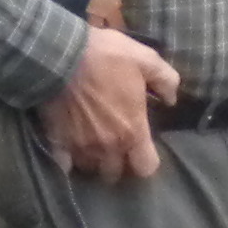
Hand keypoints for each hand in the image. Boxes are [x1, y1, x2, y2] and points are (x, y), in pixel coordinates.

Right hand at [41, 24, 178, 181]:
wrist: (60, 53)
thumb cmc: (106, 56)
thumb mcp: (146, 59)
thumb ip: (165, 80)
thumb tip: (171, 100)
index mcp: (132, 131)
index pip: (146, 168)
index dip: (145, 161)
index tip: (141, 149)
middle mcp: (108, 146)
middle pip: (115, 173)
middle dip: (117, 164)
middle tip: (115, 148)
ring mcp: (80, 147)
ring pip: (90, 169)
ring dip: (93, 161)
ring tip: (93, 147)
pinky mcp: (57, 141)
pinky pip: (63, 165)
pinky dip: (67, 161)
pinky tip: (69, 151)